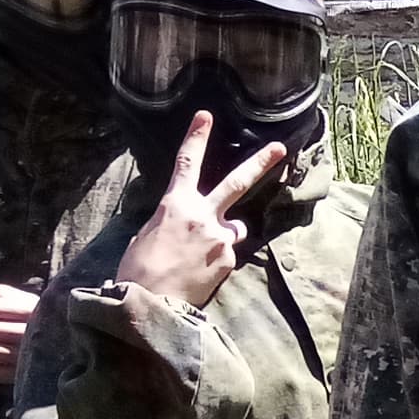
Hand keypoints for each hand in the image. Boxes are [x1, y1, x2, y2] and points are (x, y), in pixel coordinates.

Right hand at [117, 114, 289, 310]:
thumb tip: (192, 222)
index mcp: (175, 205)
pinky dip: (216, 260)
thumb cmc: (139, 269)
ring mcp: (219, 237)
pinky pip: (226, 254)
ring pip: (232, 228)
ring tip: (196, 256)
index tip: (206, 116)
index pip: (187, 164)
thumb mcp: (148, 235)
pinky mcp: (228, 259)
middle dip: (260, 163)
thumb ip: (176, 221)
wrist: (150, 303)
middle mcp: (202, 216)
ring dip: (223, 235)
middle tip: (280, 148)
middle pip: (237, 183)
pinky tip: (198, 273)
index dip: (196, 138)